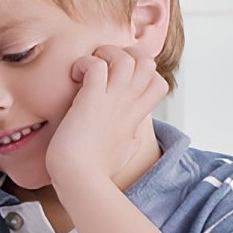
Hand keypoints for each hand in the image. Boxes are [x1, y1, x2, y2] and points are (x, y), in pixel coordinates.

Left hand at [46, 44, 167, 190]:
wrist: (79, 178)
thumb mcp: (123, 151)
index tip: (117, 77)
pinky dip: (85, 63)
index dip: (142, 71)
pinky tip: (74, 74)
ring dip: (106, 53)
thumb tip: (133, 137)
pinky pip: (96, 65)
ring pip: (128, 58)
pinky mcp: (91, 100)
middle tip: (102, 64)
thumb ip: (130, 138)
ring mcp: (112, 101)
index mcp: (134, 116)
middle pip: (148, 63)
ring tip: (88, 68)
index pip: (159, 82)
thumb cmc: (95, 169)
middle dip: (127, 53)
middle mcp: (128, 105)